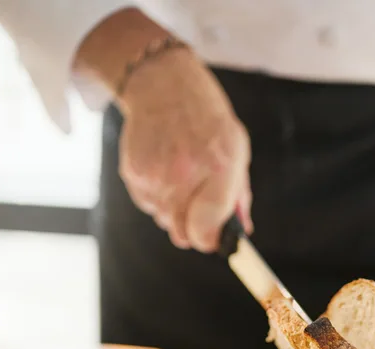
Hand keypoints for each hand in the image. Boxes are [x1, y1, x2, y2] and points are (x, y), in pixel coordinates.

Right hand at [119, 48, 251, 250]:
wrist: (162, 83)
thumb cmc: (207, 119)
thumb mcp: (236, 149)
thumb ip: (238, 195)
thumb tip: (241, 231)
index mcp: (219, 166)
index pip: (207, 228)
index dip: (210, 240)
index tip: (214, 238)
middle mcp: (185, 173)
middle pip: (183, 233)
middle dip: (193, 229)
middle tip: (198, 210)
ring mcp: (155, 174)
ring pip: (164, 220)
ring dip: (174, 211)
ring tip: (181, 178)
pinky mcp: (133, 173)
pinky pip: (147, 205)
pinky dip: (157, 197)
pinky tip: (164, 171)